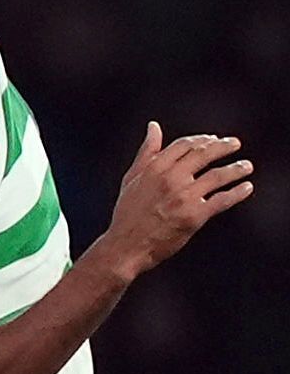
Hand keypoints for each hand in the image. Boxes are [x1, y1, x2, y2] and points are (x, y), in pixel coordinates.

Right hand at [104, 123, 253, 278]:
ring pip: (217, 176)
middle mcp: (171, 179)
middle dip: (223, 146)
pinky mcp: (194, 216)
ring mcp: (184, 197)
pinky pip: (221, 200)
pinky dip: (237, 193)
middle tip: (235, 144)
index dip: (202, 139)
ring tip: (246, 166)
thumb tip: (154, 127)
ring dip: (236, 169)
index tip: (213, 139)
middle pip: (204, 154)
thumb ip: (146, 152)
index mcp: (156, 168)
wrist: (126, 247)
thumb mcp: (131, 178)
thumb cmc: (127, 215)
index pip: (185, 144)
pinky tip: (246, 188)